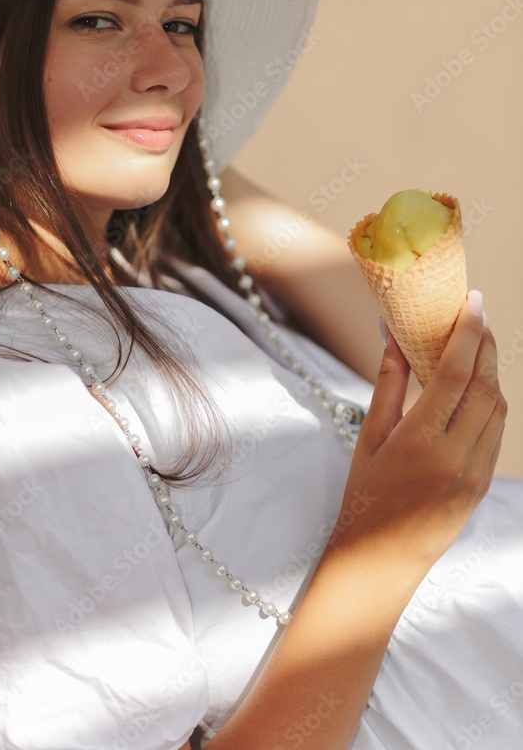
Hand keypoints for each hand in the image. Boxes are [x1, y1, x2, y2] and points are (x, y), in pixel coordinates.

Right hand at [329, 290, 506, 572]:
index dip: (466, 334)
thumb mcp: (368, 436)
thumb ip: (388, 381)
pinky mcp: (484, 487)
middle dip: (485, 344)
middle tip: (477, 313)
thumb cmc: (364, 495)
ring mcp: (475, 475)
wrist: (379, 559)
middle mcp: (455, 458)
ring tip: (478, 343)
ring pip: (497, 408)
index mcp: (419, 443)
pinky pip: (496, 432)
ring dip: (491, 370)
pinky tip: (478, 385)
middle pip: (483, 386)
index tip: (471, 302)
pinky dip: (491, 401)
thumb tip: (391, 332)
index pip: (453, 374)